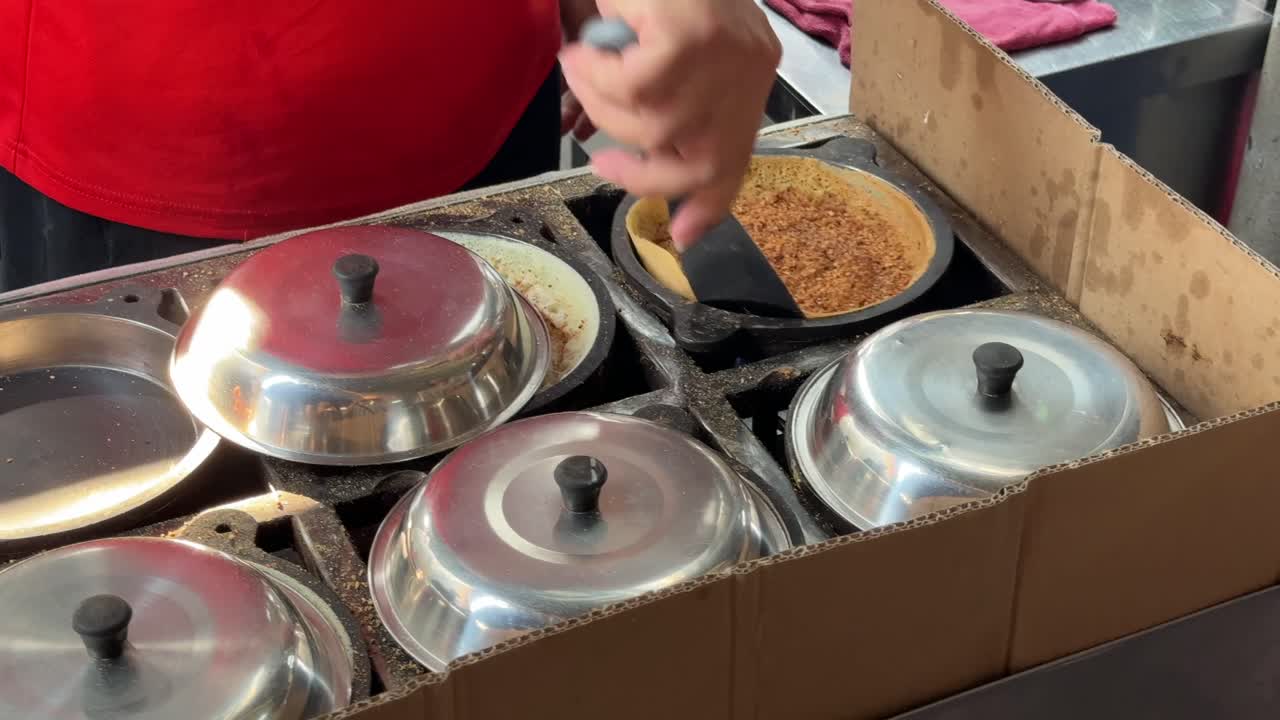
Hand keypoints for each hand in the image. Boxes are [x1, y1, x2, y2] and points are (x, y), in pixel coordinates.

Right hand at [559, 0, 780, 249]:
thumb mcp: (657, 44)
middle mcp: (749, 69)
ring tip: (580, 71)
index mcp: (750, 74)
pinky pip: (633, 87)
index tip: (683, 235)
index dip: (709, 204)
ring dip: (602, 105)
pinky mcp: (691, 37)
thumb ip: (650, 97)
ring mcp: (725, 53)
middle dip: (638, 171)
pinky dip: (596, 74)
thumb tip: (610, 151)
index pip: (738, 156)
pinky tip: (582, 49)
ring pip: (655, 126)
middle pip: (697, 161)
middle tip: (597, 156)